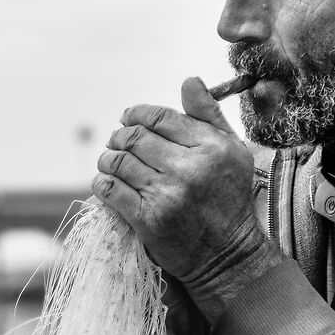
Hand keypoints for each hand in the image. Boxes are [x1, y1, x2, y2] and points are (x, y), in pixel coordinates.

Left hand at [93, 77, 270, 299]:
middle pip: (133, 136)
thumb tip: (188, 80)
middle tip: (117, 142)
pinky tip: (107, 183)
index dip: (135, 114)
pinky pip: (110, 189)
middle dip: (118, 136)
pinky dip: (102, 182)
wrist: (226, 255)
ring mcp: (167, 194)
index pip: (158, 116)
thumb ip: (208, 114)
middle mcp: (189, 167)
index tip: (128, 118)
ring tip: (111, 162)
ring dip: (107, 159)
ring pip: (117, 161)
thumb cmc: (229, 198)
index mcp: (210, 146)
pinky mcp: (148, 219)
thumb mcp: (232, 151)